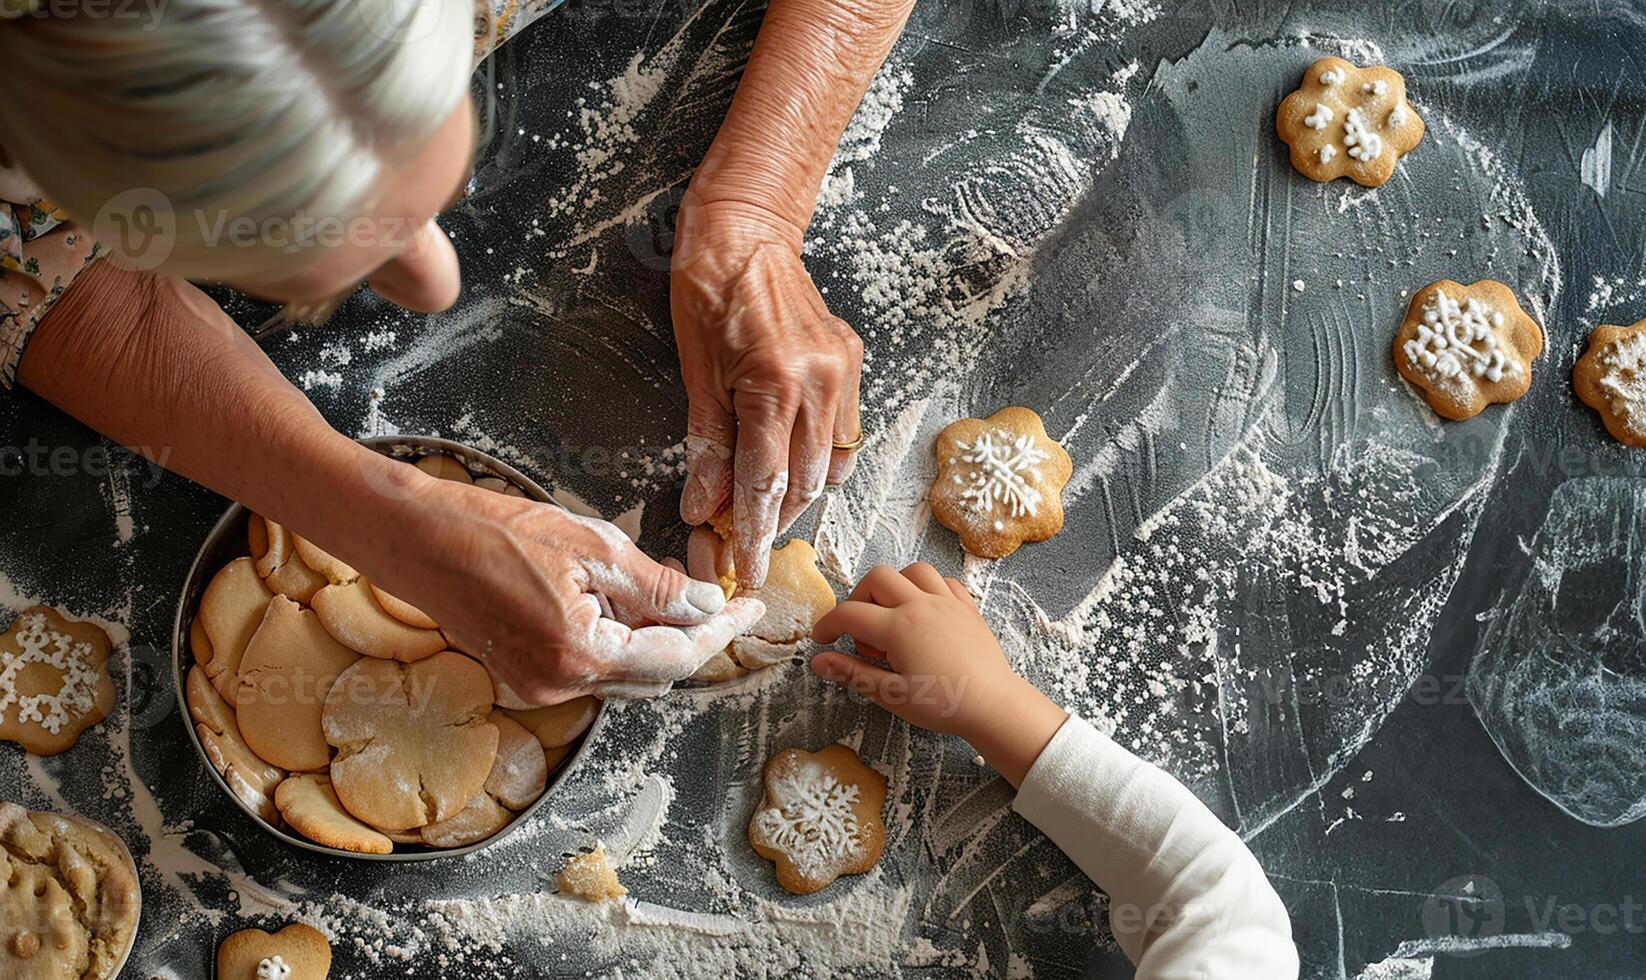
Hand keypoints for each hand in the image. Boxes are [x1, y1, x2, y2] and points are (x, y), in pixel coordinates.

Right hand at [382, 477, 764, 704]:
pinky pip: (592, 664)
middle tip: (713, 593)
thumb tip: (703, 606)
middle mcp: (560, 684)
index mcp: (581, 655)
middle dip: (690, 634)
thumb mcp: (590, 546)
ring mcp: (538, 685)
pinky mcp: (524, 675)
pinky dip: (616, 636)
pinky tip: (617, 595)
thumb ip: (654, 587)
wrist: (413, 540)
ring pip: (624, 670)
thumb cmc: (491, 531)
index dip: (721, 631)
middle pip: (654, 673)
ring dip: (651, 635)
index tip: (751, 609)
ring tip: (658, 584)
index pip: (678, 656)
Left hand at [672, 200, 862, 589]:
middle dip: (775, 519)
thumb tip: (704, 508)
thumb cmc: (708, 293)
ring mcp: (843, 370)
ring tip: (766, 504)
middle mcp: (820, 380)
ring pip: (832, 464)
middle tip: (745, 541)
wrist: (745, 231)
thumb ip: (708, 448)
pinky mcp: (853, 361)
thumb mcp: (696, 376)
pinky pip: (845, 432)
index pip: (766, 482)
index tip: (745, 568)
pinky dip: (820, 458)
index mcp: (774, 383)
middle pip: (805, 481)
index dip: (753, 532)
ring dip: (799, 493)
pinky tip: (793, 461)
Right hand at [811, 564, 1065, 785]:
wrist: (993, 704)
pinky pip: (943, 581)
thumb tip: (818, 661)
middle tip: (860, 630)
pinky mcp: (967, 606)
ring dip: (895, 585)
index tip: (822, 640)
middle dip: (859, 598)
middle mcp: (921, 604)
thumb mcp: (892, 695)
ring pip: (913, 571)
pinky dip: (927, 588)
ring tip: (893, 614)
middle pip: (878, 578)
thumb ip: (853, 673)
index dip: (829, 625)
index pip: (850, 614)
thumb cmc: (942, 704)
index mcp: (898, 627)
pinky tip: (925, 612)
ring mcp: (947, 601)